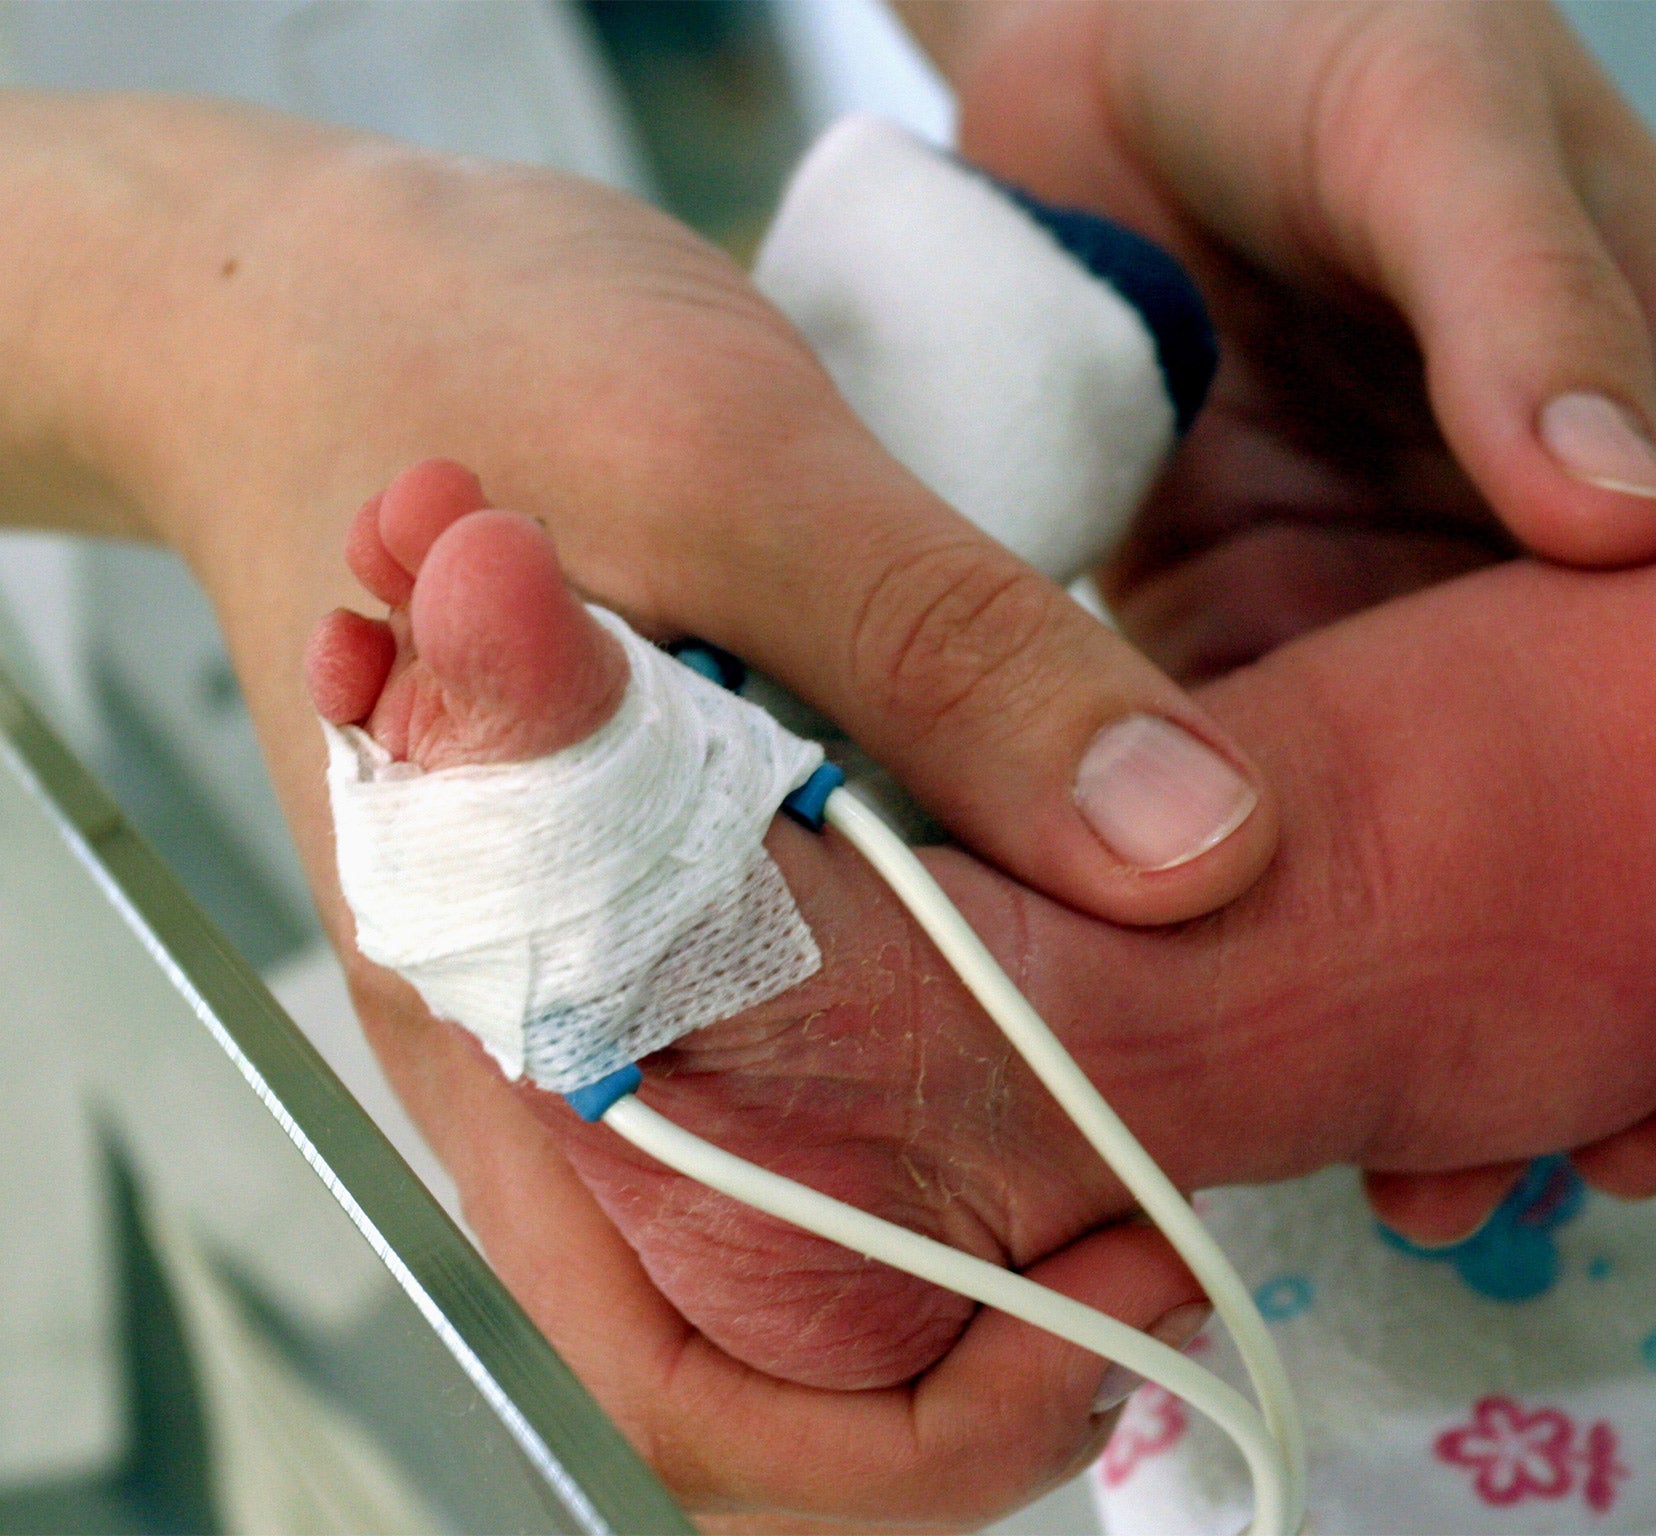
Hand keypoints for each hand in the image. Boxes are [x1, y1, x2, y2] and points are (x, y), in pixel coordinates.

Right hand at [0, 90, 1269, 1523]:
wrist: (327, 304)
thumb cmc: (472, 357)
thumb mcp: (738, 467)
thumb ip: (949, 658)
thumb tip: (1197, 853)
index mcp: (518, 1009)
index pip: (708, 1377)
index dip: (937, 1409)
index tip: (1122, 1255)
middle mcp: (547, 1046)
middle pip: (772, 1339)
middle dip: (990, 1314)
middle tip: (1161, 1189)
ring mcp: (601, 983)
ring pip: (802, 1210)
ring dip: (983, 1189)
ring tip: (1134, 1078)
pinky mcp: (657, 905)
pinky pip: (806, 1063)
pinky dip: (945, 1057)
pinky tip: (1053, 966)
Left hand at [908, 0, 1655, 1223]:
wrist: (1087, 38)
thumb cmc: (1301, 34)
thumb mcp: (1438, 115)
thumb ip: (1528, 296)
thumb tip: (1635, 523)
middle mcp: (1523, 581)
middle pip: (1586, 838)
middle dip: (1559, 1020)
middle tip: (1493, 1182)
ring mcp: (1365, 622)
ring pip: (1411, 859)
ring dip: (1394, 1011)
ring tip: (1384, 1174)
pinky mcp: (1208, 635)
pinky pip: (1233, 802)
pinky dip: (1227, 922)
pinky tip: (1202, 1031)